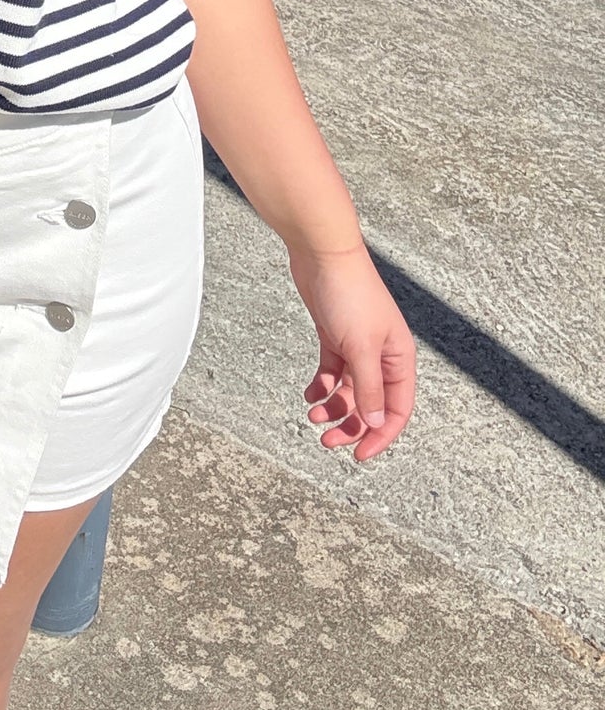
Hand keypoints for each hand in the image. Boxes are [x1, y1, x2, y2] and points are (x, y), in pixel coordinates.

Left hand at [286, 239, 415, 460]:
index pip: (397, 410)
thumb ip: (368, 389)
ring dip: (334, 407)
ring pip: (349, 390)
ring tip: (313, 415)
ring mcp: (358, 346)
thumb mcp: (360, 348)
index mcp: (399, 359)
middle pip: (371, 403)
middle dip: (351, 425)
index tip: (358, 455)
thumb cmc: (349, 294)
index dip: (380, 435)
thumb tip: (375, 425)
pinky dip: (321, 386)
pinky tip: (310, 394)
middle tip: (327, 441)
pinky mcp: (335, 336)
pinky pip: (331, 372)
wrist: (323, 254)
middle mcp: (382, 355)